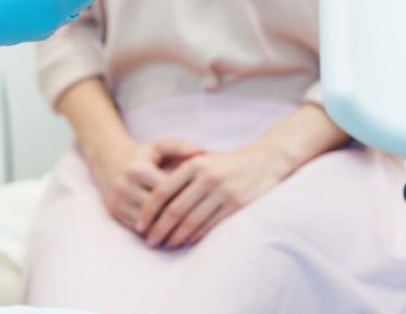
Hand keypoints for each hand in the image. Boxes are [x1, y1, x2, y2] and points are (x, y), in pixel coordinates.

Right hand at [90, 139, 203, 231]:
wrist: (109, 162)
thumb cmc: (142, 156)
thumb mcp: (159, 147)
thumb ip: (181, 147)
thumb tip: (203, 153)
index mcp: (137, 170)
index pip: (167, 190)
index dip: (186, 196)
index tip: (205, 201)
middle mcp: (125, 187)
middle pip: (158, 209)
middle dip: (179, 217)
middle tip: (202, 222)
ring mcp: (118, 202)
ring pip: (149, 224)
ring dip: (168, 230)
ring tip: (189, 232)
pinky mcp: (115, 214)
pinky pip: (139, 230)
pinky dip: (156, 234)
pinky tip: (172, 235)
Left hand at [137, 144, 289, 249]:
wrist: (266, 160)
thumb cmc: (227, 163)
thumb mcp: (202, 160)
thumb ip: (180, 174)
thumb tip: (152, 198)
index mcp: (194, 164)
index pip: (163, 192)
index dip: (149, 210)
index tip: (139, 224)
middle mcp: (207, 177)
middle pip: (175, 210)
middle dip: (159, 228)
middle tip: (149, 241)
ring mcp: (224, 192)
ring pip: (192, 221)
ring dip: (176, 237)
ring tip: (165, 245)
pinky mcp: (238, 205)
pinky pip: (211, 226)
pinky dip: (196, 237)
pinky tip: (186, 243)